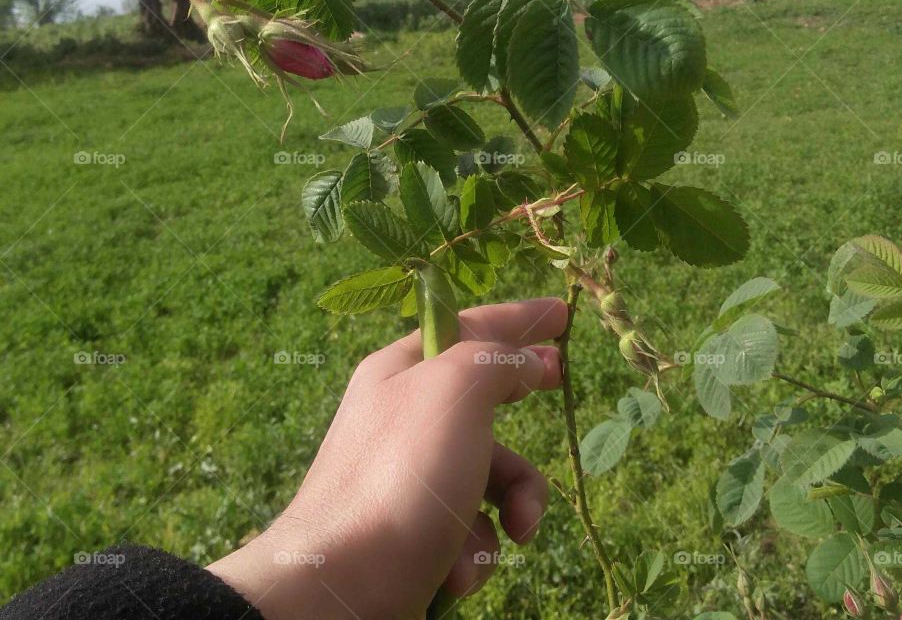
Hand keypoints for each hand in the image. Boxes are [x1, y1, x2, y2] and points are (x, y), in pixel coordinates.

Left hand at [207, 296, 567, 619]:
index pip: (469, 325)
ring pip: (488, 472)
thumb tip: (524, 362)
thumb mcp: (455, 391)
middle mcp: (404, 417)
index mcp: (402, 371)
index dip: (518, 316)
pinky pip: (470, 526)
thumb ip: (496, 360)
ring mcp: (410, 478)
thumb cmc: (402, 474)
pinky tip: (457, 567)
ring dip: (512, 501)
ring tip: (514, 528)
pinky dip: (476, 548)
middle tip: (559, 383)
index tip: (561, 312)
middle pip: (482, 396)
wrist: (340, 589)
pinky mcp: (415, 534)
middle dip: (522, 400)